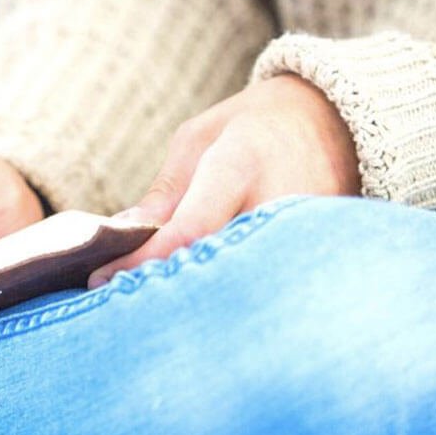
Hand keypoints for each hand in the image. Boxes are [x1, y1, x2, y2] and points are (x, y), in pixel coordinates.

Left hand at [89, 75, 359, 287]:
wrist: (334, 122)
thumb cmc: (253, 127)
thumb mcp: (198, 141)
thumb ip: (164, 193)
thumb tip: (122, 239)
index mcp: (240, 165)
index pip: (188, 230)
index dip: (142, 261)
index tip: (101, 281)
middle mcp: (278, 204)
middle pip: (215, 267)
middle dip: (169, 290)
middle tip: (127, 306)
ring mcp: (305, 235)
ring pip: (241, 285)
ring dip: (199, 300)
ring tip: (162, 312)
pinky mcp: (316, 256)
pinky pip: (265, 285)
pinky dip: (230, 296)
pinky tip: (203, 308)